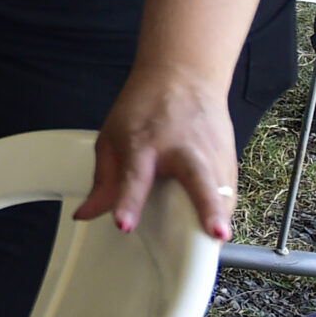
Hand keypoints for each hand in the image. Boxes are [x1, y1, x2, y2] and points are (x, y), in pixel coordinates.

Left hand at [72, 66, 239, 239]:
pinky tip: (218, 228)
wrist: (182, 76)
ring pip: (222, 191)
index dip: (128, 202)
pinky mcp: (229, 161)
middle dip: (208, 208)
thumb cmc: (144, 107)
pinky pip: (228, 193)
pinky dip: (224, 211)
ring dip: (221, 217)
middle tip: (216, 233)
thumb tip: (86, 214)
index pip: (134, 178)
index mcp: (144, 144)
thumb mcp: (112, 138)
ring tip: (218, 240)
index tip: (124, 224)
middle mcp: (182, 150)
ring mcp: (211, 155)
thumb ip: (102, 181)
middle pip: (199, 181)